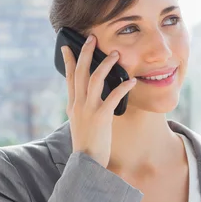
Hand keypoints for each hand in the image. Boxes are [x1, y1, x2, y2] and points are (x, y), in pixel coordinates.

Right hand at [61, 34, 136, 167]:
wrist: (86, 163)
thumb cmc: (88, 145)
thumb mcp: (81, 124)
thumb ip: (84, 109)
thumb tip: (90, 99)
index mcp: (73, 105)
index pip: (69, 78)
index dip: (69, 61)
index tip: (68, 46)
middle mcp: (78, 105)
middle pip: (80, 73)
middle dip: (85, 53)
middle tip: (92, 38)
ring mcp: (88, 110)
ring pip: (94, 80)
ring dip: (105, 65)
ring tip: (115, 54)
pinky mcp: (100, 117)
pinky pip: (112, 97)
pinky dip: (122, 87)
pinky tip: (131, 81)